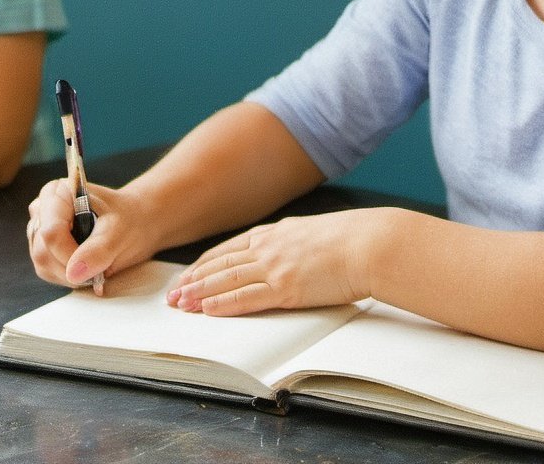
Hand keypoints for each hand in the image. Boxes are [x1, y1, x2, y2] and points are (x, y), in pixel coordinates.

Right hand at [27, 179, 153, 291]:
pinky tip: (87, 265)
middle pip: (43, 251)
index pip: (51, 232)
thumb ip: (98, 250)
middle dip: (73, 266)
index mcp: (59, 193)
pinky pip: (46, 271)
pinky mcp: (42, 247)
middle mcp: (43, 208)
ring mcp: (39, 229)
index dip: (69, 254)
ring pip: (42, 265)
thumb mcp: (121, 232)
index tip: (94, 264)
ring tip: (96, 261)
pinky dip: (68, 275)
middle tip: (101, 264)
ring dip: (71, 273)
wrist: (135, 222)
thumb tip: (73, 273)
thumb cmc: (129, 219)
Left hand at [166, 208, 389, 316]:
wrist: (371, 243)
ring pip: (226, 281)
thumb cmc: (355, 239)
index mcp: (279, 232)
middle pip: (221, 264)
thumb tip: (292, 255)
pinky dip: (223, 305)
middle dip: (192, 280)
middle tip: (172, 295)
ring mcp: (277, 266)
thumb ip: (296, 243)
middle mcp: (271, 246)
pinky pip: (246, 298)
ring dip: (198, 294)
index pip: (231, 248)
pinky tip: (206, 311)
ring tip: (179, 305)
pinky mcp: (286, 287)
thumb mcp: (317, 233)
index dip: (206, 263)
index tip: (188, 274)